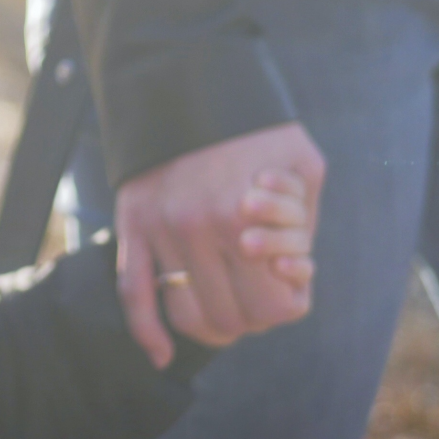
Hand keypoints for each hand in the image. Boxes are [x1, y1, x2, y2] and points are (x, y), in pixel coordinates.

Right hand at [114, 122, 325, 367]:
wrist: (189, 82)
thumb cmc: (256, 128)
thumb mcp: (303, 165)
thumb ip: (306, 221)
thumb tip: (296, 273)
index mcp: (247, 217)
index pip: (275, 307)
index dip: (289, 303)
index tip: (288, 284)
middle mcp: (198, 229)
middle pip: (233, 319)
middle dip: (254, 315)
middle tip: (259, 292)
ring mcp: (160, 230)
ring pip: (188, 316)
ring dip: (213, 326)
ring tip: (225, 308)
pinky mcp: (133, 225)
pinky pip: (133, 295)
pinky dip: (148, 335)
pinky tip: (162, 356)